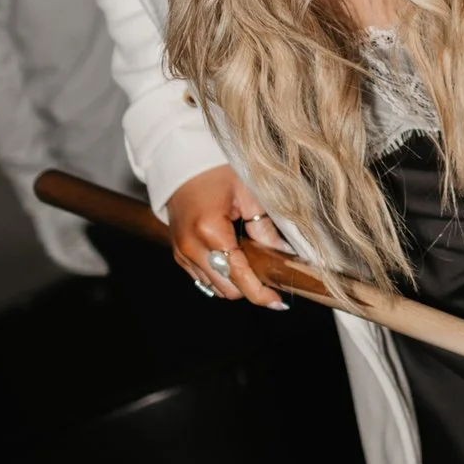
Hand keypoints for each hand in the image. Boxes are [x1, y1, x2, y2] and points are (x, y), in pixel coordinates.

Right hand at [166, 164, 285, 309]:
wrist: (179, 161)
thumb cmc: (214, 169)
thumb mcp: (248, 192)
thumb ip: (264, 227)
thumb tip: (284, 253)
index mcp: (210, 230)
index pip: (239, 276)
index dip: (261, 294)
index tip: (279, 302)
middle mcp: (191, 246)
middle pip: (227, 289)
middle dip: (250, 286)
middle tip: (270, 274)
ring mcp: (182, 252)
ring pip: (215, 287)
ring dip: (235, 281)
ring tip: (251, 261)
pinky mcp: (179, 254)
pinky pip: (203, 277)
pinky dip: (221, 274)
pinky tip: (233, 258)